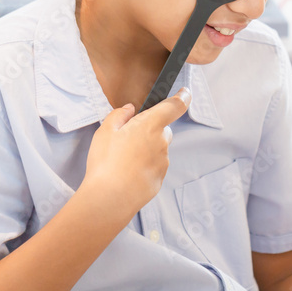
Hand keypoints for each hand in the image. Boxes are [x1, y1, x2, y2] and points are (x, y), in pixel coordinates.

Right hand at [81, 88, 190, 212]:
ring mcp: (163, 162)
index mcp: (151, 125)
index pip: (175, 106)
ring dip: (146, 150)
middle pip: (163, 130)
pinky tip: (127, 173)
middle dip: (150, 130)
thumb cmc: (106, 162)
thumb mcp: (105, 131)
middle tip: (128, 139)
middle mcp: (162, 142)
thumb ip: (119, 115)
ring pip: (158, 150)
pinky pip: (154, 167)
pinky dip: (144, 167)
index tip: (185, 92)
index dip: (183, 97)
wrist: (110, 198)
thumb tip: (130, 109)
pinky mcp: (160, 179)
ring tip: (123, 161)